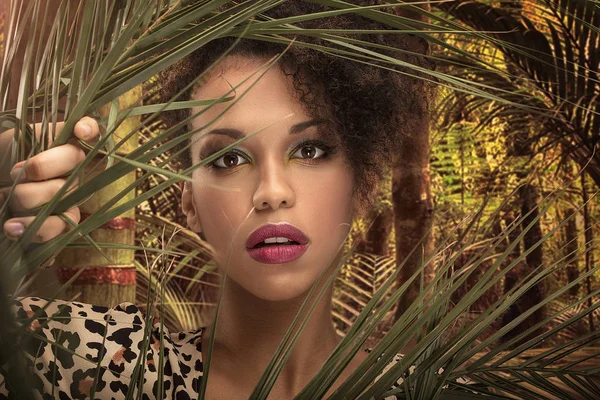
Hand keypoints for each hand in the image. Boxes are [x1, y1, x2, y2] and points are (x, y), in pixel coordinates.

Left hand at [1, 117, 99, 243]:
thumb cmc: (0, 161)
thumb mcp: (15, 140)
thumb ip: (38, 136)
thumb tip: (72, 133)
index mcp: (63, 146)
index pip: (90, 132)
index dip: (90, 129)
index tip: (80, 132)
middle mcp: (73, 171)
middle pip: (75, 162)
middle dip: (41, 167)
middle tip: (12, 172)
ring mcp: (69, 199)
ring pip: (65, 199)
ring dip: (29, 198)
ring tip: (3, 200)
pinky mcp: (59, 225)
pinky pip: (58, 230)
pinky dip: (34, 230)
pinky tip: (12, 228)